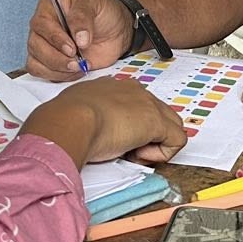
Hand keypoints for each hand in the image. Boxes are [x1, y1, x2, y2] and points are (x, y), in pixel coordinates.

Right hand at [24, 77, 185, 166]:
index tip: (113, 140)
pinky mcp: (158, 121)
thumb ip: (84, 116)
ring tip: (130, 153)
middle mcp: (134, 91)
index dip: (128, 128)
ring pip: (171, 127)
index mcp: (113, 87)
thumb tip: (82, 127)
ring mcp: (148, 104)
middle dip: (146, 137)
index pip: (134, 107)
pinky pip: (176, 141)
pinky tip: (137, 154)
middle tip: (124, 150)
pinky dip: (160, 154)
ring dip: (154, 146)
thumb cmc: (65, 120)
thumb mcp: (75, 113)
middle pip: (156, 116)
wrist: (71, 120)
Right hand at [25, 0, 132, 79]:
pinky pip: (41, 73)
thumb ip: (83, 16)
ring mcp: (43, 45)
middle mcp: (42, 27)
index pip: (41, 24)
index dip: (55, 38)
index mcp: (48, 7)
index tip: (73, 48)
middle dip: (57, 58)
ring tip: (79, 66)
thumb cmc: (103, 12)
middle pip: (35, 45)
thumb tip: (78, 39)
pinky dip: (57, 76)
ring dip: (58, 69)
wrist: (116, 31)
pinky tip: (75, 71)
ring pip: (36, 62)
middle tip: (77, 61)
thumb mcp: (95, 3)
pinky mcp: (49, 62)